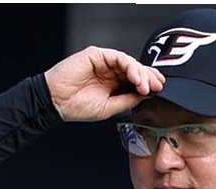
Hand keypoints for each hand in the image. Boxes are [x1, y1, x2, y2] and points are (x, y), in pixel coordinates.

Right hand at [43, 47, 164, 121]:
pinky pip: (119, 57)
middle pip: (136, 70)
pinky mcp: (97, 55)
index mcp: (113, 84)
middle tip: (157, 87)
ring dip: (141, 73)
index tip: (159, 91)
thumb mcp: (109, 108)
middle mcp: (110, 72)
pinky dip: (129, 66)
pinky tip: (135, 77)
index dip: (148, 84)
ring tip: (145, 85)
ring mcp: (104, 62)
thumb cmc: (77, 106)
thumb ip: (127, 100)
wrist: (56, 102)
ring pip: (130, 63)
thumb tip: (146, 96)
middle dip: (149, 78)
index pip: (136, 81)